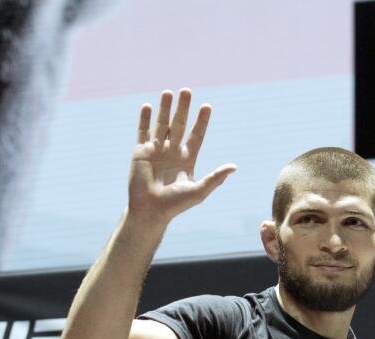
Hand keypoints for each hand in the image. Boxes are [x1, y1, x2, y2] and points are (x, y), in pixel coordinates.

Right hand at [127, 88, 234, 223]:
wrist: (150, 211)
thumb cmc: (175, 205)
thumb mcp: (199, 191)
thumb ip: (215, 178)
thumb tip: (234, 167)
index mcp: (187, 159)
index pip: (196, 135)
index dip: (201, 121)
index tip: (207, 106)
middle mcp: (172, 152)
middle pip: (179, 125)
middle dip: (183, 108)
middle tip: (187, 90)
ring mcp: (156, 150)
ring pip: (161, 124)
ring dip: (164, 108)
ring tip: (168, 92)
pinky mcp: (140, 152)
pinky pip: (142, 132)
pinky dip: (144, 119)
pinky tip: (148, 106)